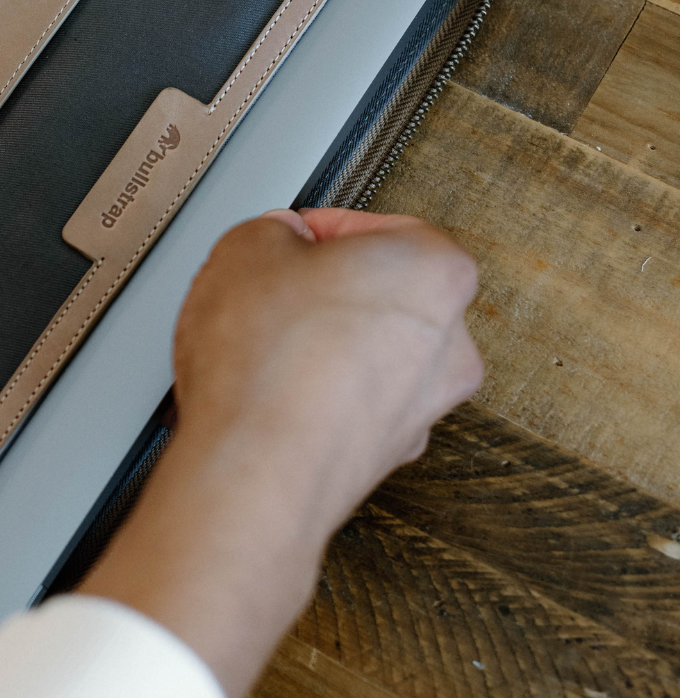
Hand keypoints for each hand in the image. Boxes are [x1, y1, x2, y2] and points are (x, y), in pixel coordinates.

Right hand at [80, 208, 481, 697]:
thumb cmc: (268, 363)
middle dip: (322, 289)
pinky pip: (348, 402)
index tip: (291, 238)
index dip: (319, 229)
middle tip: (272, 291)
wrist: (256, 470)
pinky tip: (266, 390)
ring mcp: (421, 406)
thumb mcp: (249, 245)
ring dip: (318, 343)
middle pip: (378, 293)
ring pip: (365, 352)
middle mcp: (448, 342)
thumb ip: (275, 228)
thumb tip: (276, 243)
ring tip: (260, 346)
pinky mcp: (386, 455)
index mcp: (434, 270)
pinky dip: (313, 394)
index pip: (378, 226)